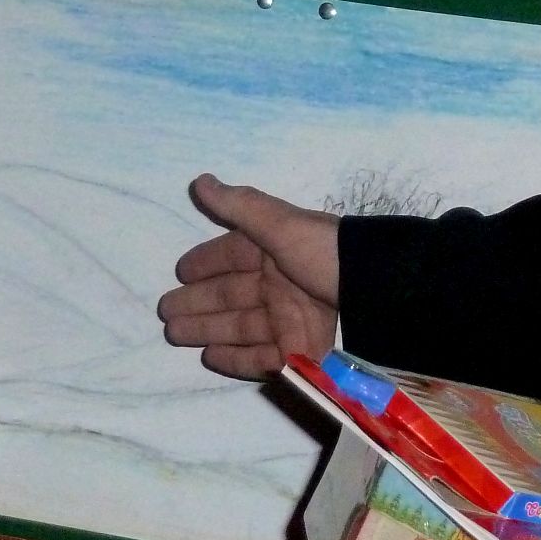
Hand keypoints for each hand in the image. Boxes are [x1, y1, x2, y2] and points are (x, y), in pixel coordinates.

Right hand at [156, 174, 339, 377]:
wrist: (375, 291)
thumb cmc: (324, 253)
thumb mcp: (280, 225)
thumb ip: (238, 207)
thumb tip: (199, 181)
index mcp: (277, 251)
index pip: (233, 256)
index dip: (206, 262)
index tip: (181, 272)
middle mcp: (281, 285)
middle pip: (230, 295)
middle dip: (198, 303)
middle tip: (165, 312)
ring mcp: (290, 320)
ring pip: (239, 326)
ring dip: (207, 329)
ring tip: (175, 333)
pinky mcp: (299, 352)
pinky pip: (260, 358)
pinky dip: (235, 358)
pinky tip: (209, 357)